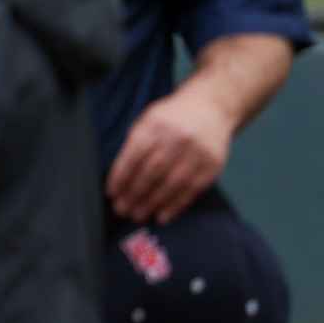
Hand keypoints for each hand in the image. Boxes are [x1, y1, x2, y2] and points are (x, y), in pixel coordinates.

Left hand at [105, 88, 232, 222]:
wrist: (210, 107)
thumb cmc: (172, 118)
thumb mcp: (148, 121)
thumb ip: (135, 145)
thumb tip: (120, 179)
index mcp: (154, 126)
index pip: (132, 157)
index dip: (120, 178)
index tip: (112, 194)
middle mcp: (175, 139)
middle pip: (150, 173)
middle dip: (134, 194)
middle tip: (122, 210)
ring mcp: (195, 153)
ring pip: (170, 185)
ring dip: (152, 203)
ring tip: (138, 215)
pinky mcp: (211, 166)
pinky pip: (190, 191)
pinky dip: (175, 206)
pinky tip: (162, 215)